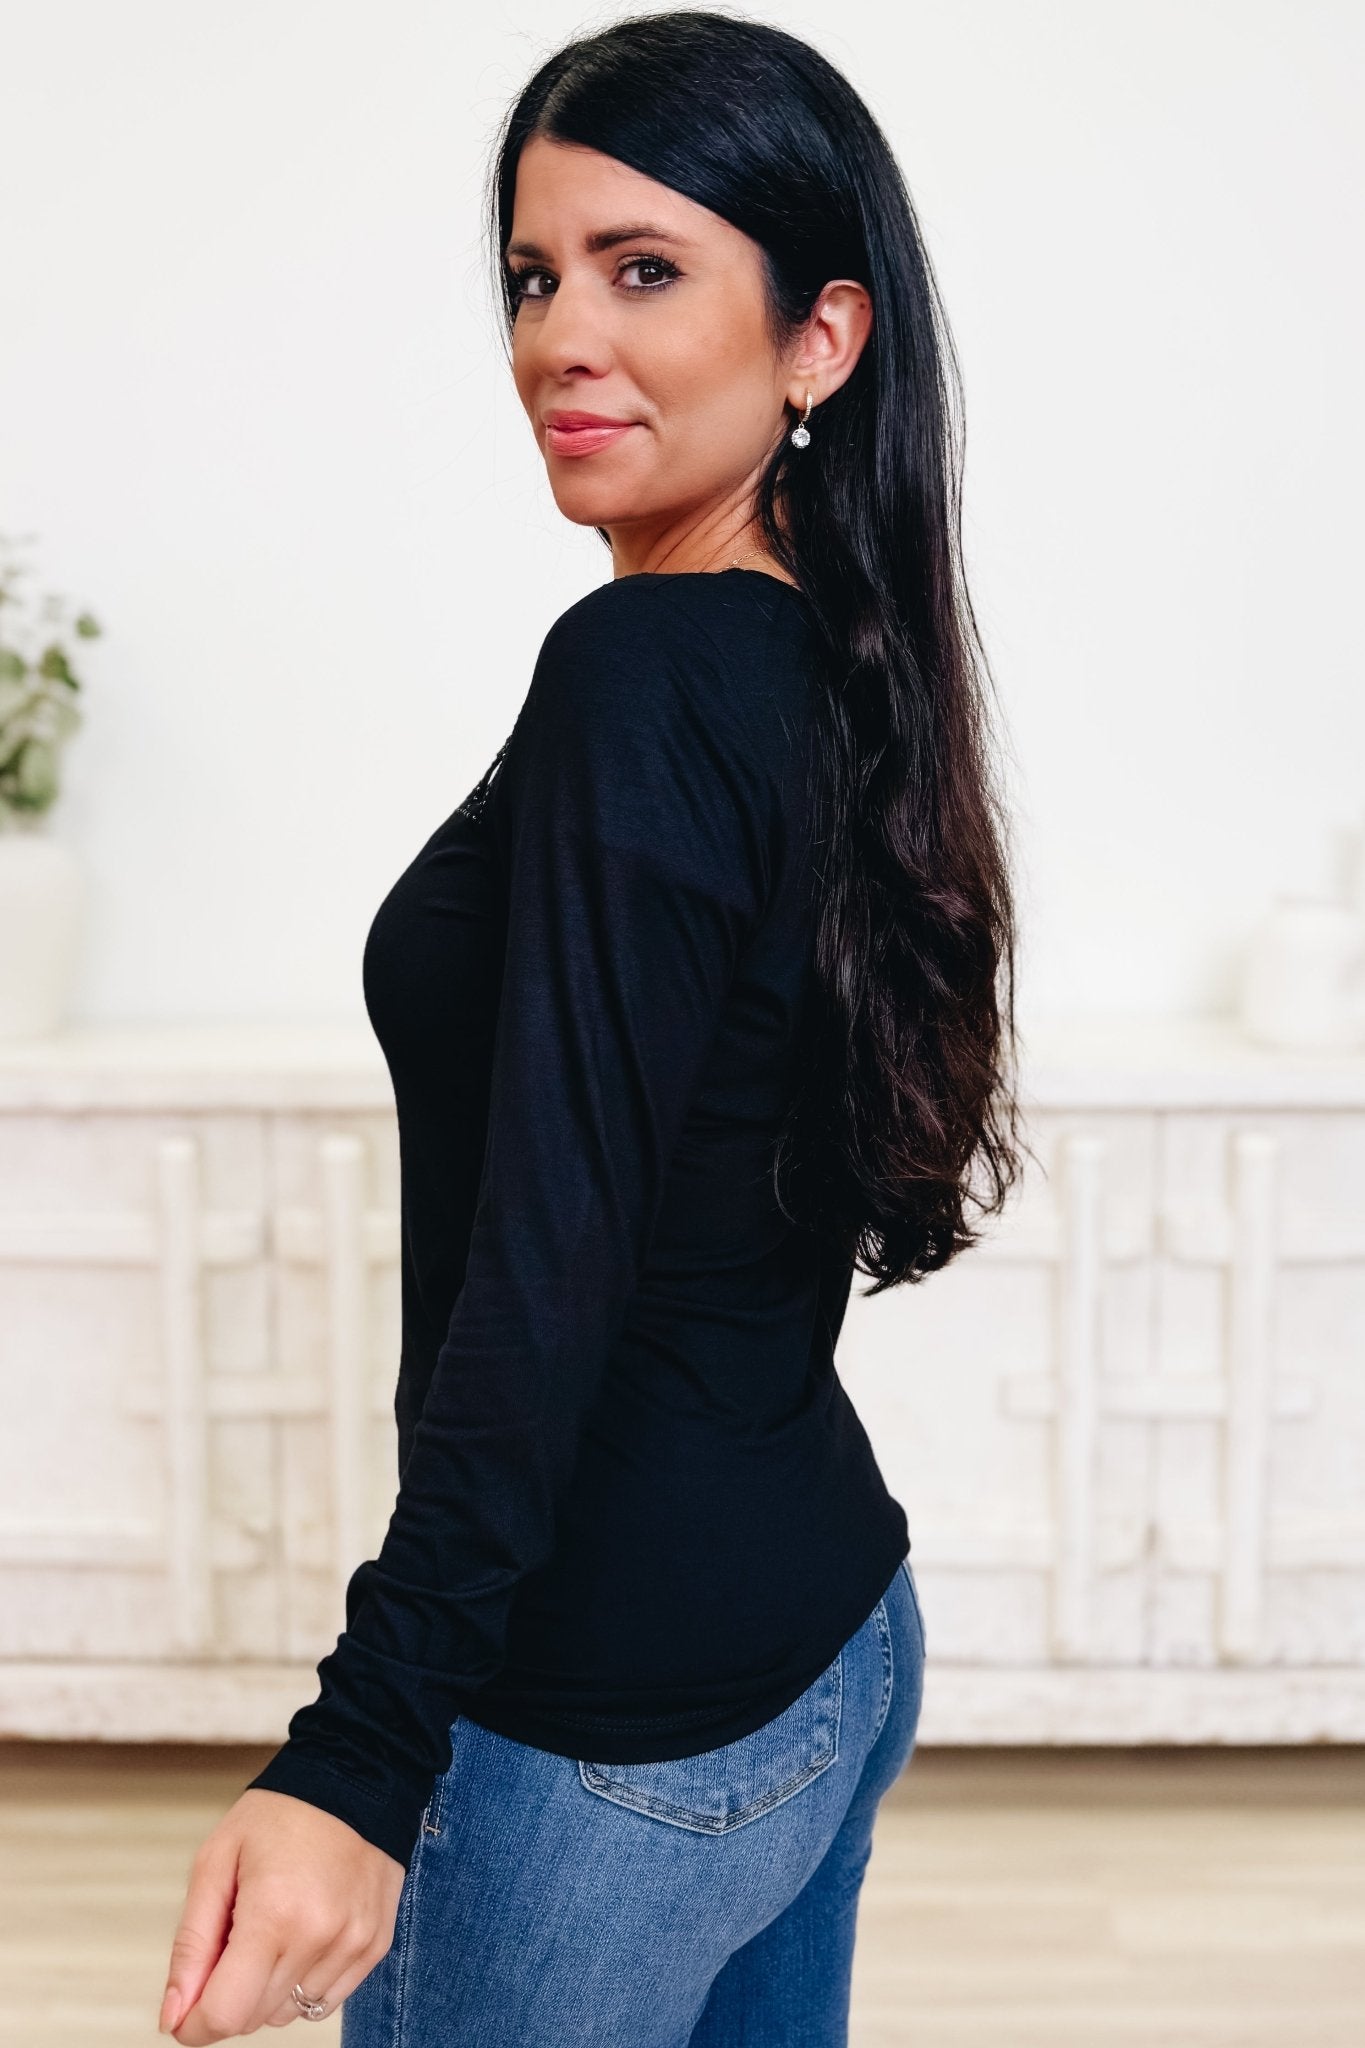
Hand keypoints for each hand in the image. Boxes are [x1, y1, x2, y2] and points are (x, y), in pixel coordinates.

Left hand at [158, 1787, 406, 2040]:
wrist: (356, 1777)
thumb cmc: (280, 1814)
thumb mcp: (216, 1863)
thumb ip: (191, 1946)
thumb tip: (173, 2017)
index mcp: (274, 1914)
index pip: (225, 2014)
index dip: (194, 2025)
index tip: (185, 2010)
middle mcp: (320, 1937)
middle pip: (254, 2017)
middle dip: (231, 1992)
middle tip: (235, 1935)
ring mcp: (354, 1943)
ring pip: (288, 2013)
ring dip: (269, 1987)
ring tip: (275, 1927)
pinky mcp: (375, 1945)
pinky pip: (325, 1999)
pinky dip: (304, 1980)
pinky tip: (303, 1933)